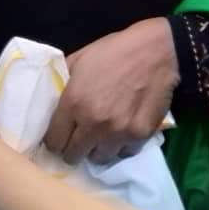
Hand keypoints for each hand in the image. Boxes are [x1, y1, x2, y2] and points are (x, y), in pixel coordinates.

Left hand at [43, 19, 178, 164]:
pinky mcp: (139, 137)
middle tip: (79, 136)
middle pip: (72, 156)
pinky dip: (120, 145)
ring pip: (98, 159)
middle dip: (72, 147)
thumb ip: (63, 84)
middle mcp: (93, 123)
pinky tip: (122, 130)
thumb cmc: (114, 51)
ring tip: (101, 134)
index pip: (53, 141)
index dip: (54, 138)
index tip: (60, 134)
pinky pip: (123, 153)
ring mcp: (118, 133)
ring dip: (96, 148)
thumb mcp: (80, 59)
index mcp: (74, 102)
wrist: (155, 50)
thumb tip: (53, 103)